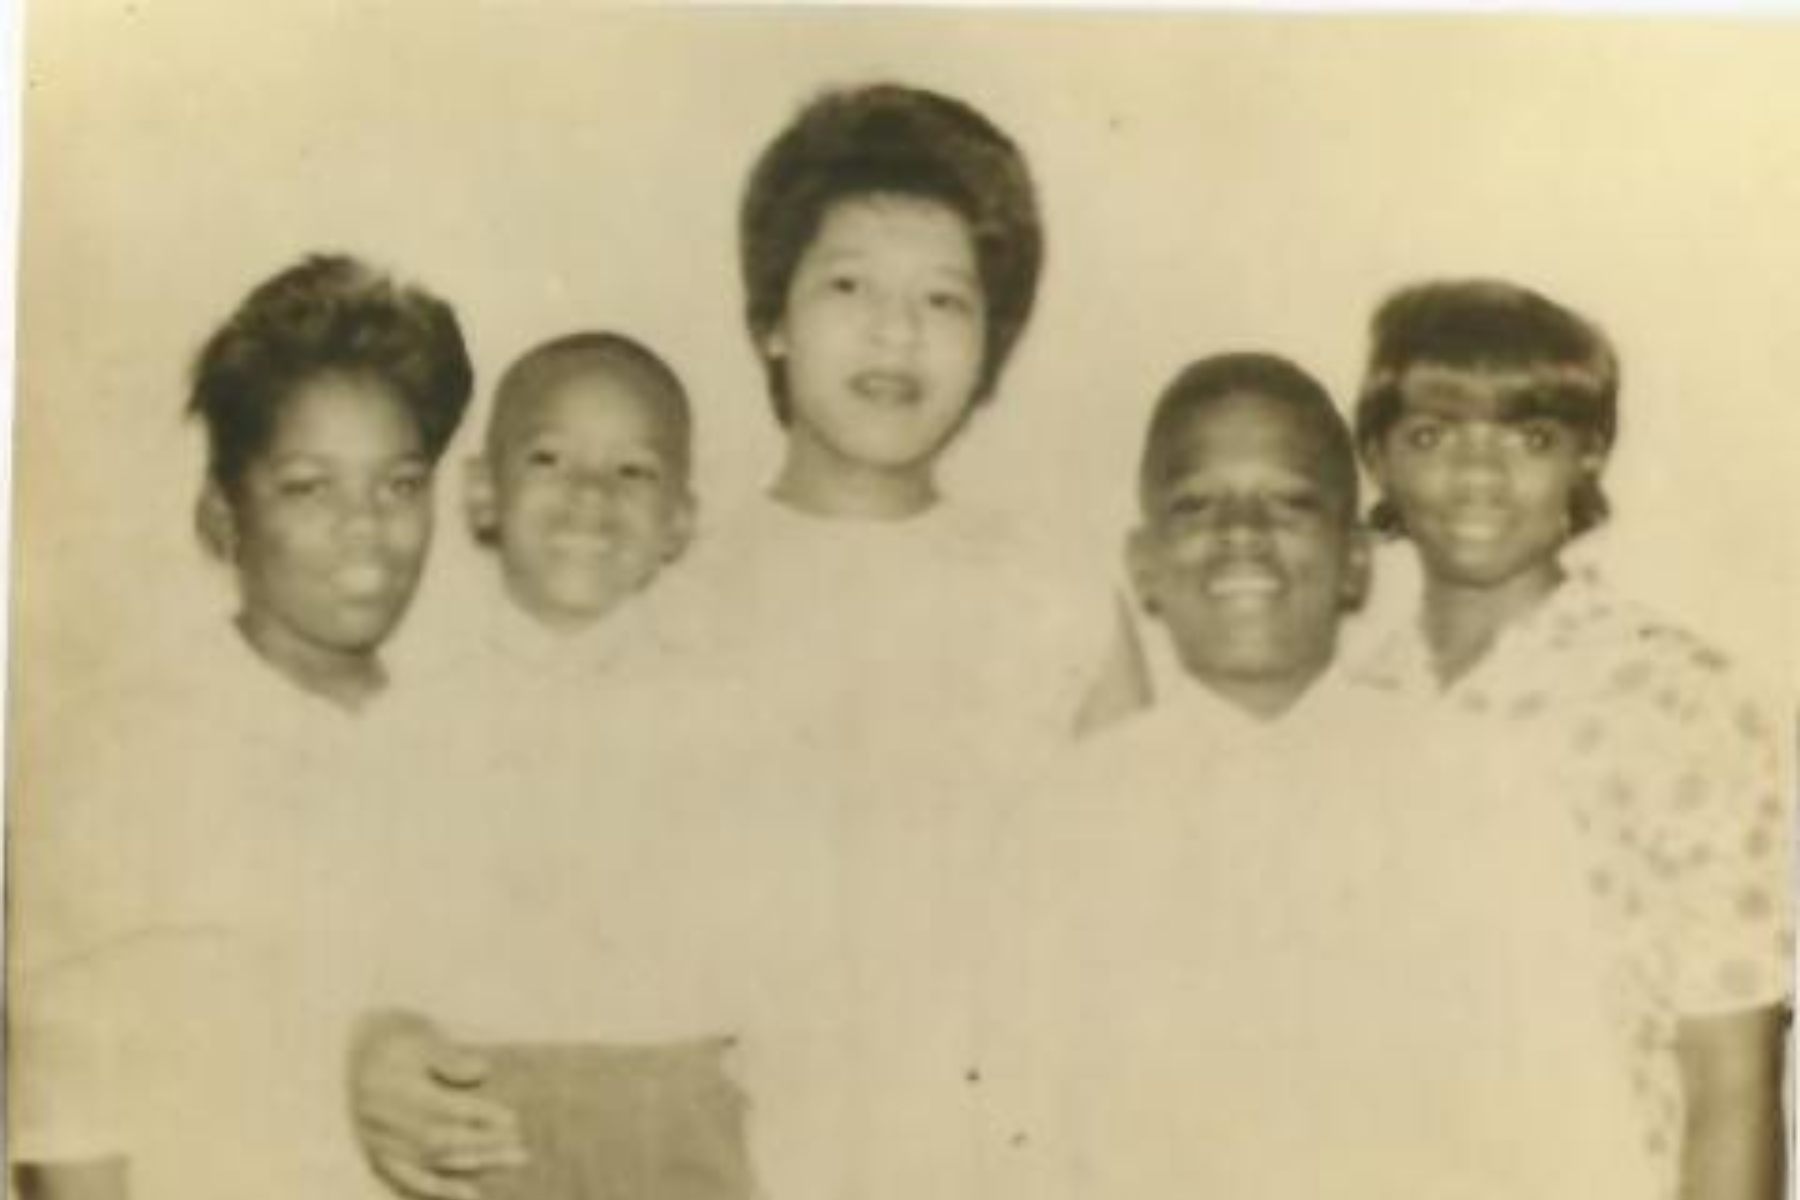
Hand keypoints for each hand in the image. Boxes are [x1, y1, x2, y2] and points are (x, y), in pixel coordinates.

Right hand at [349, 1011, 527, 1199]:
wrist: (347, 1051)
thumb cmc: (393, 1038)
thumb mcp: (417, 1035)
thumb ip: (447, 1055)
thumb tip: (481, 1071)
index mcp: (392, 1087)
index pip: (442, 1108)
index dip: (478, 1116)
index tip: (512, 1120)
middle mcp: (382, 1120)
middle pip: (440, 1140)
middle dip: (485, 1145)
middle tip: (522, 1149)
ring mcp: (377, 1142)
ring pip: (431, 1161)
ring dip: (474, 1164)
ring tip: (513, 1160)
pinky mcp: (377, 1156)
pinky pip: (408, 1179)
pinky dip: (439, 1188)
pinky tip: (470, 1193)